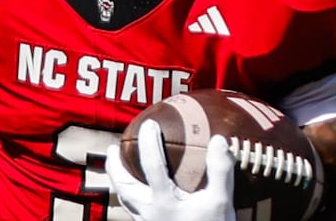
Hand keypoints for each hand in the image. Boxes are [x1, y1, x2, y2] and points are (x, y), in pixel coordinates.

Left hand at [105, 120, 236, 220]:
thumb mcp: (222, 204)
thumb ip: (220, 171)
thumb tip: (218, 140)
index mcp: (163, 202)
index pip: (151, 165)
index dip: (148, 143)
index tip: (149, 125)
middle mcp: (149, 214)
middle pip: (123, 188)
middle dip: (115, 167)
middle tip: (113, 149)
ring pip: (126, 203)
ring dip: (121, 184)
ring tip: (119, 170)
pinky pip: (136, 215)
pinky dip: (134, 200)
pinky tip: (142, 198)